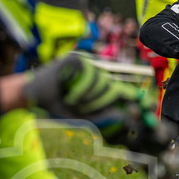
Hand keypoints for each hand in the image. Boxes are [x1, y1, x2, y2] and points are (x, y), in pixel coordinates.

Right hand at [24, 53, 138, 119]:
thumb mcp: (80, 117)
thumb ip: (100, 118)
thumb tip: (123, 118)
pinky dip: (80, 90)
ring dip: (87, 98)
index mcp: (96, 87)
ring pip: (100, 84)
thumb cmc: (55, 107)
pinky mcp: (75, 59)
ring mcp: (84, 64)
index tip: (148, 104)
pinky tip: (67, 92)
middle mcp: (93, 73)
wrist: (29, 96)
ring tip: (70, 100)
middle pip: (111, 88)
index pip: (118, 90)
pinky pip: (89, 77)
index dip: (133, 96)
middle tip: (79, 107)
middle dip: (98, 103)